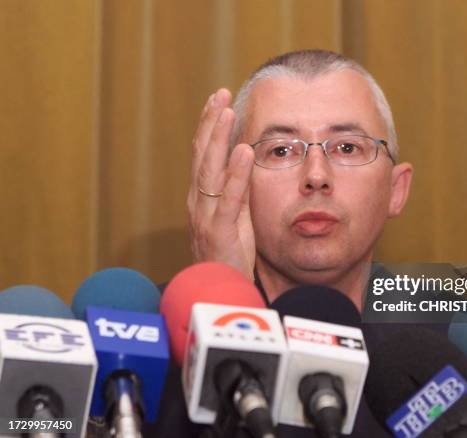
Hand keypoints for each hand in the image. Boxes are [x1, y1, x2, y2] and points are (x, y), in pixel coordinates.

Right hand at [187, 89, 255, 279]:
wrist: (221, 291)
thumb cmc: (230, 253)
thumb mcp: (235, 215)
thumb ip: (237, 189)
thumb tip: (246, 158)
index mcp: (202, 197)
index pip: (203, 155)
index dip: (209, 127)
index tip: (218, 100)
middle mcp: (198, 202)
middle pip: (202, 155)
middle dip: (210, 123)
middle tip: (219, 93)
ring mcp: (206, 216)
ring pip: (209, 170)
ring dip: (218, 139)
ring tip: (226, 111)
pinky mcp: (220, 231)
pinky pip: (228, 198)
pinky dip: (235, 173)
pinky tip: (244, 151)